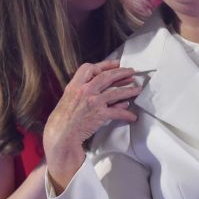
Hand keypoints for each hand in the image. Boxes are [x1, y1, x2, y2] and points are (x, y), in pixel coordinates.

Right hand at [43, 60, 139, 193]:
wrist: (60, 135)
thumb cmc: (62, 119)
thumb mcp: (68, 98)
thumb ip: (80, 91)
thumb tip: (98, 89)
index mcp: (75, 85)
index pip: (90, 68)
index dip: (104, 64)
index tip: (116, 63)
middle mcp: (85, 90)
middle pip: (107, 77)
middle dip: (121, 73)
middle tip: (131, 72)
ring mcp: (93, 102)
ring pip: (115, 92)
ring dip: (128, 90)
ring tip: (137, 89)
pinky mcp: (100, 114)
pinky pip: (117, 112)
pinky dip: (126, 114)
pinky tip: (132, 116)